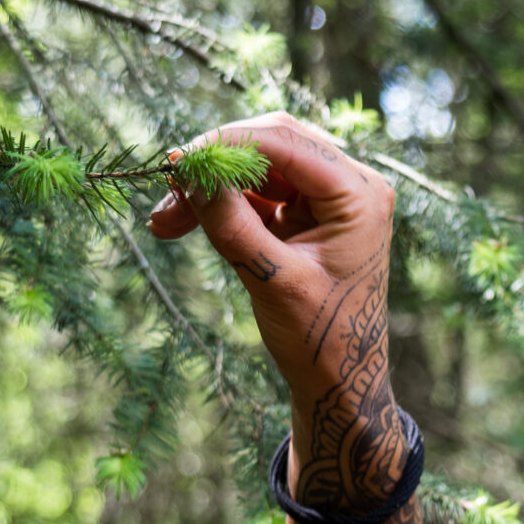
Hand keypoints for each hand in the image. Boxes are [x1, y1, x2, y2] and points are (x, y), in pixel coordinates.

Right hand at [146, 113, 395, 411]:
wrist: (339, 381)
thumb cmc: (320, 337)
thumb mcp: (272, 280)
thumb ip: (232, 224)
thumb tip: (189, 175)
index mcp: (359, 194)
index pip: (287, 142)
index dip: (227, 144)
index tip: (177, 162)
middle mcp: (351, 185)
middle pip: (274, 144)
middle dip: (216, 165)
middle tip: (167, 188)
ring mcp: (329, 198)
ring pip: (260, 168)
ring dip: (213, 187)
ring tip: (164, 220)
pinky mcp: (308, 214)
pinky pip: (259, 192)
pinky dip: (223, 204)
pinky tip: (183, 221)